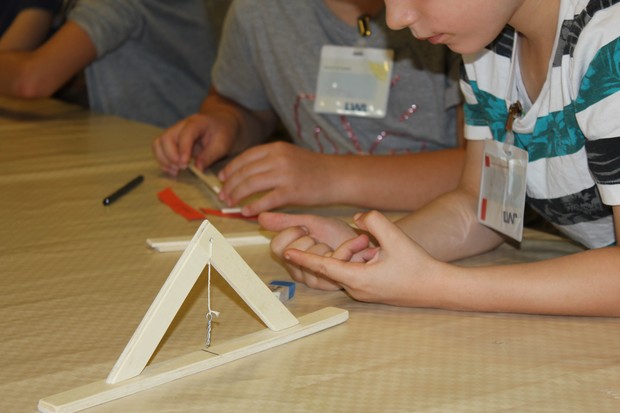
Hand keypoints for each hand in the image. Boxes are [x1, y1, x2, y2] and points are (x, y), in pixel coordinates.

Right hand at [152, 113, 238, 175]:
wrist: (220, 124)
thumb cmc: (222, 133)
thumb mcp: (222, 145)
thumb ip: (210, 156)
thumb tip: (197, 168)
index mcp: (196, 123)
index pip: (185, 134)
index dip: (183, 149)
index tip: (184, 164)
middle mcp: (181, 125)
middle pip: (166, 138)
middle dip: (171, 156)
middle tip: (181, 168)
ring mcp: (174, 132)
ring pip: (159, 143)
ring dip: (164, 159)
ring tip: (175, 171)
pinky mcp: (171, 140)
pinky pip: (159, 148)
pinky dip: (162, 160)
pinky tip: (172, 170)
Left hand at [217, 142, 336, 214]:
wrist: (338, 176)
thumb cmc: (314, 169)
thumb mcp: (290, 155)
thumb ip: (270, 160)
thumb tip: (246, 173)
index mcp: (276, 148)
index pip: (245, 157)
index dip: (230, 169)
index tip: (222, 178)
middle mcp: (278, 159)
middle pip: (245, 172)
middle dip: (230, 185)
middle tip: (223, 195)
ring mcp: (285, 175)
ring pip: (251, 185)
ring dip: (237, 195)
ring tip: (230, 203)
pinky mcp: (292, 192)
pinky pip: (266, 201)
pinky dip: (253, 207)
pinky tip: (246, 212)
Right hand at [259, 212, 363, 289]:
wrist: (364, 244)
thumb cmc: (337, 236)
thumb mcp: (311, 222)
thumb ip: (286, 221)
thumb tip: (260, 217)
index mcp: (290, 256)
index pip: (277, 246)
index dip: (291, 232)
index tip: (305, 227)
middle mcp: (298, 270)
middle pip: (291, 252)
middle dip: (309, 238)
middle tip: (320, 238)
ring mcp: (313, 279)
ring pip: (310, 258)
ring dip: (326, 246)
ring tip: (334, 244)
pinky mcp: (330, 283)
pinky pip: (331, 262)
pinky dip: (344, 249)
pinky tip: (352, 246)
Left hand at [281, 210, 443, 305]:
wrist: (439, 288)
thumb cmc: (418, 265)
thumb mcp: (396, 237)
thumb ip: (373, 221)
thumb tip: (357, 218)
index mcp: (358, 279)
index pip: (323, 267)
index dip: (304, 258)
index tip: (286, 252)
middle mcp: (357, 289)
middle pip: (336, 265)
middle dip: (345, 250)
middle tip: (368, 242)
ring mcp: (363, 293)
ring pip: (347, 268)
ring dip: (356, 255)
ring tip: (380, 250)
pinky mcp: (371, 292)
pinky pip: (357, 273)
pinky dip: (362, 261)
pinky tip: (381, 256)